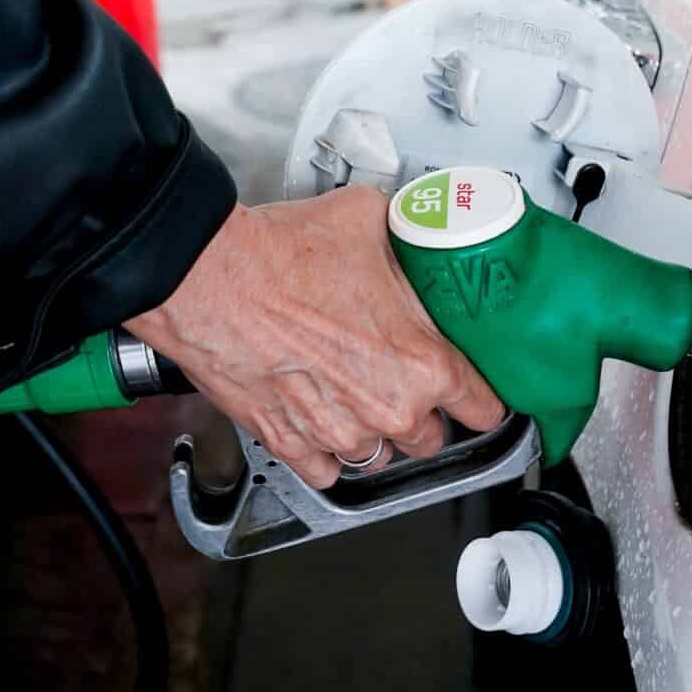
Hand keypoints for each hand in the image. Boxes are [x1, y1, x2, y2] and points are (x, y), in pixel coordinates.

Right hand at [125, 186, 505, 488]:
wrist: (207, 276)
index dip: (483, 396)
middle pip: (432, 437)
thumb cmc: (280, 254)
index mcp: (422, 363)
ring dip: (372, 428)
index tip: (476, 392)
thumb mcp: (368, 221)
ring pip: (378, 454)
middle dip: (422, 409)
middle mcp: (387, 409)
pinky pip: (325, 470)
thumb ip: (404, 242)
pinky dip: (323, 449)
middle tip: (399, 373)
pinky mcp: (289, 444)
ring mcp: (338, 433)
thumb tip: (413, 233)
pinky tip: (318, 412)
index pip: (484, 407)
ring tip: (351, 387)